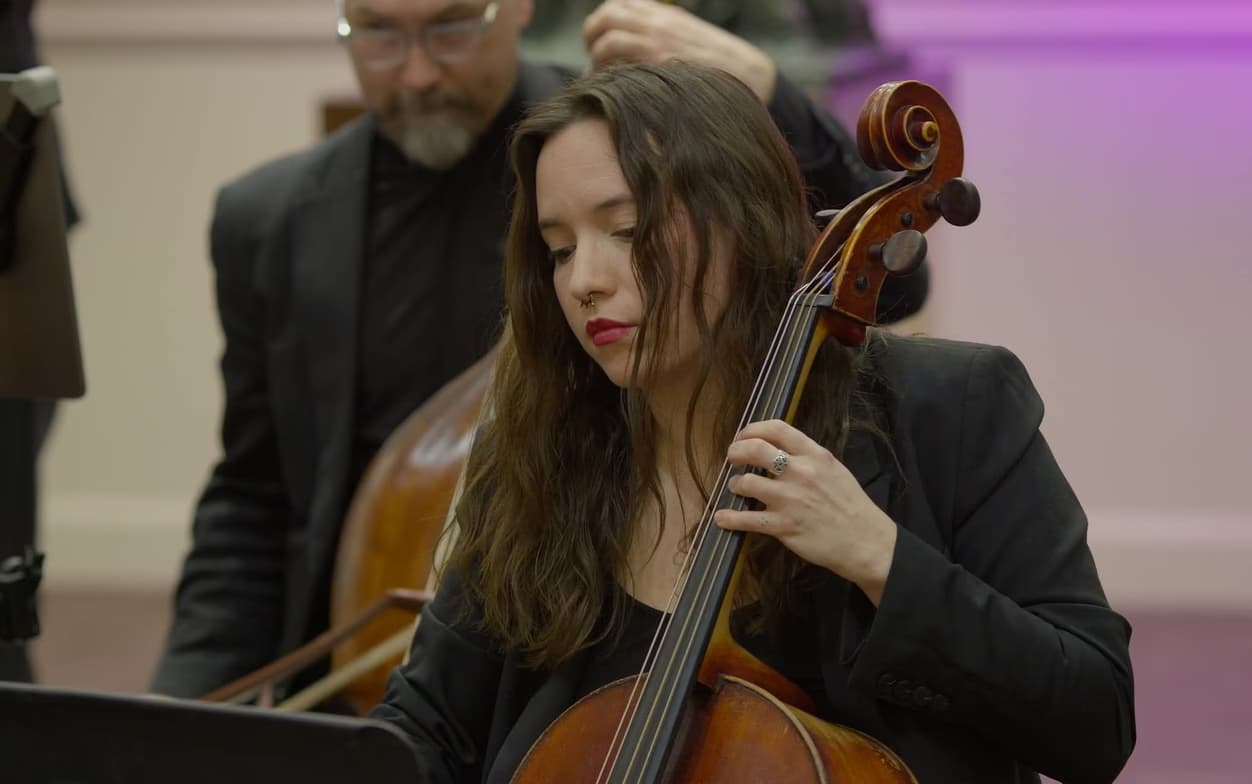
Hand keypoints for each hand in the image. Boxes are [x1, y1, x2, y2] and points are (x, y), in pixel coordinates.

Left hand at [583, 0, 777, 102]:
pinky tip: (615, 91)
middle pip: (606, 17)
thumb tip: (632, 49)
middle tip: (595, 60)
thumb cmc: (720, 65)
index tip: (601, 42)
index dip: (602, 22)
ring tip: (603, 79)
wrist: (751, 76)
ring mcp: (658, 43)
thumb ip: (663, 35)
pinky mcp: (659, 66)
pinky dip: (608, 75)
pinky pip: (618, 62)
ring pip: (607, 38)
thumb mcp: (690, 37)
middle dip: (592, 36)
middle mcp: (658, 24)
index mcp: (665, 15)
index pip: (618, 5)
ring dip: (597, 59)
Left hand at [714, 419, 896, 604]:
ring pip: (746, 483)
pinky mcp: (784, 526)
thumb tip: (777, 449)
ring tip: (736, 487)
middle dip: (736, 451)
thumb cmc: (850, 504)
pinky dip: (729, 519)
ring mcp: (790, 500)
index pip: (777, 428)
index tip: (743, 436)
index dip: (752, 429)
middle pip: (756, 450)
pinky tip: (721, 518)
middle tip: (732, 457)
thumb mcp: (833, 469)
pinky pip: (747, 520)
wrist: (865, 541)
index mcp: (815, 455)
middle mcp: (801, 472)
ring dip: (735, 484)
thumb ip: (807, 457)